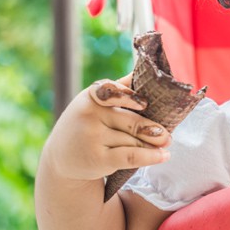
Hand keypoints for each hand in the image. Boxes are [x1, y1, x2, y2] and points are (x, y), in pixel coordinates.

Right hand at [43, 74, 171, 181]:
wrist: (61, 159)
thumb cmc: (87, 125)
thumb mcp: (95, 104)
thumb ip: (118, 89)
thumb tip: (143, 70)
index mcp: (91, 96)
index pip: (112, 92)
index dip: (129, 98)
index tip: (145, 104)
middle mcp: (88, 115)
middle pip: (132, 121)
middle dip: (153, 129)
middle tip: (167, 134)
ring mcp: (92, 137)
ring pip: (134, 140)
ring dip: (154, 144)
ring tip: (167, 144)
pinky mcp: (97, 159)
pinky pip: (131, 156)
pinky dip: (151, 156)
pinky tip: (164, 156)